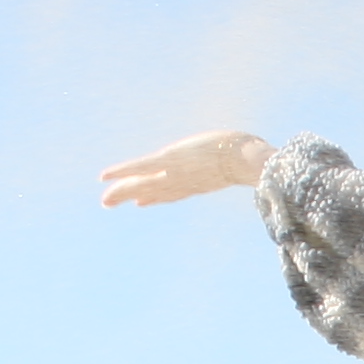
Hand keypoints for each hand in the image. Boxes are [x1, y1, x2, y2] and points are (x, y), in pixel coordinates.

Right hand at [100, 130, 275, 207]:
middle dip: (131, 196)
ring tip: (104, 201)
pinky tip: (104, 176)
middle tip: (109, 203)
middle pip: (151, 191)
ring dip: (121, 191)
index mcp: (198, 182)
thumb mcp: (243, 162)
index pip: (171, 192)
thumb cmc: (251, 160)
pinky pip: (138, 168)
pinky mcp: (166, 162)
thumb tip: (259, 161)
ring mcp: (173, 173)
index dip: (155, 197)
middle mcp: (182, 182)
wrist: (245, 161)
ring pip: (141, 184)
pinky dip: (121, 172)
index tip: (141, 202)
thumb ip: (243, 165)